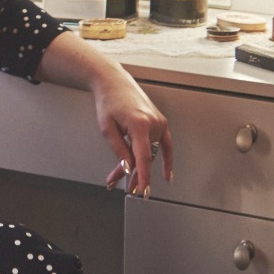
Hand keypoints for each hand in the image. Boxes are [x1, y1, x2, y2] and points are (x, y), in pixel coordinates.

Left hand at [94, 70, 173, 197]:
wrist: (114, 82)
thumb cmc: (108, 101)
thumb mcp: (107, 128)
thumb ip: (119, 150)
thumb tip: (127, 168)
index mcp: (140, 124)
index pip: (143, 157)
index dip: (143, 177)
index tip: (142, 190)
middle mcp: (153, 123)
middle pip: (145, 156)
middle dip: (134, 173)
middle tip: (126, 187)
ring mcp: (159, 122)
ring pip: (151, 152)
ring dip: (140, 165)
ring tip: (125, 177)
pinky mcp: (161, 122)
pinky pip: (167, 145)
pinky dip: (166, 159)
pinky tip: (167, 174)